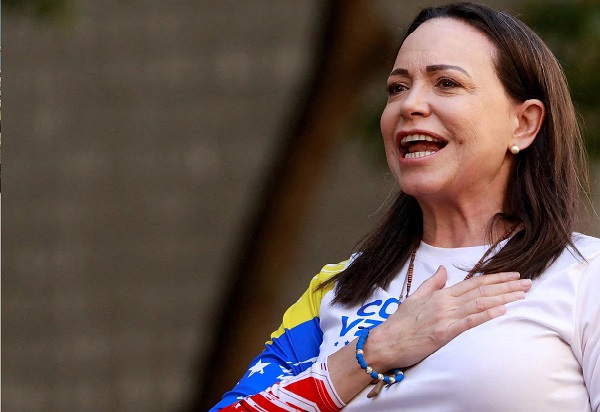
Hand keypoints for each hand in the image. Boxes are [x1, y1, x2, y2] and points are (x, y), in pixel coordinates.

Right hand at [364, 266, 531, 371]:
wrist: (386, 341)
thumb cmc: (400, 323)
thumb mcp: (415, 297)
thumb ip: (432, 283)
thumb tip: (443, 269)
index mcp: (440, 294)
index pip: (473, 283)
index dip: (495, 278)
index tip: (513, 276)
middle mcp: (445, 302)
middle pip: (481, 291)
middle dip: (507, 286)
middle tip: (528, 283)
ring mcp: (445, 317)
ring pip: (479, 304)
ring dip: (503, 298)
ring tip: (522, 295)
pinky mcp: (443, 333)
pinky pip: (468, 322)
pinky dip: (486, 315)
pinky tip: (502, 311)